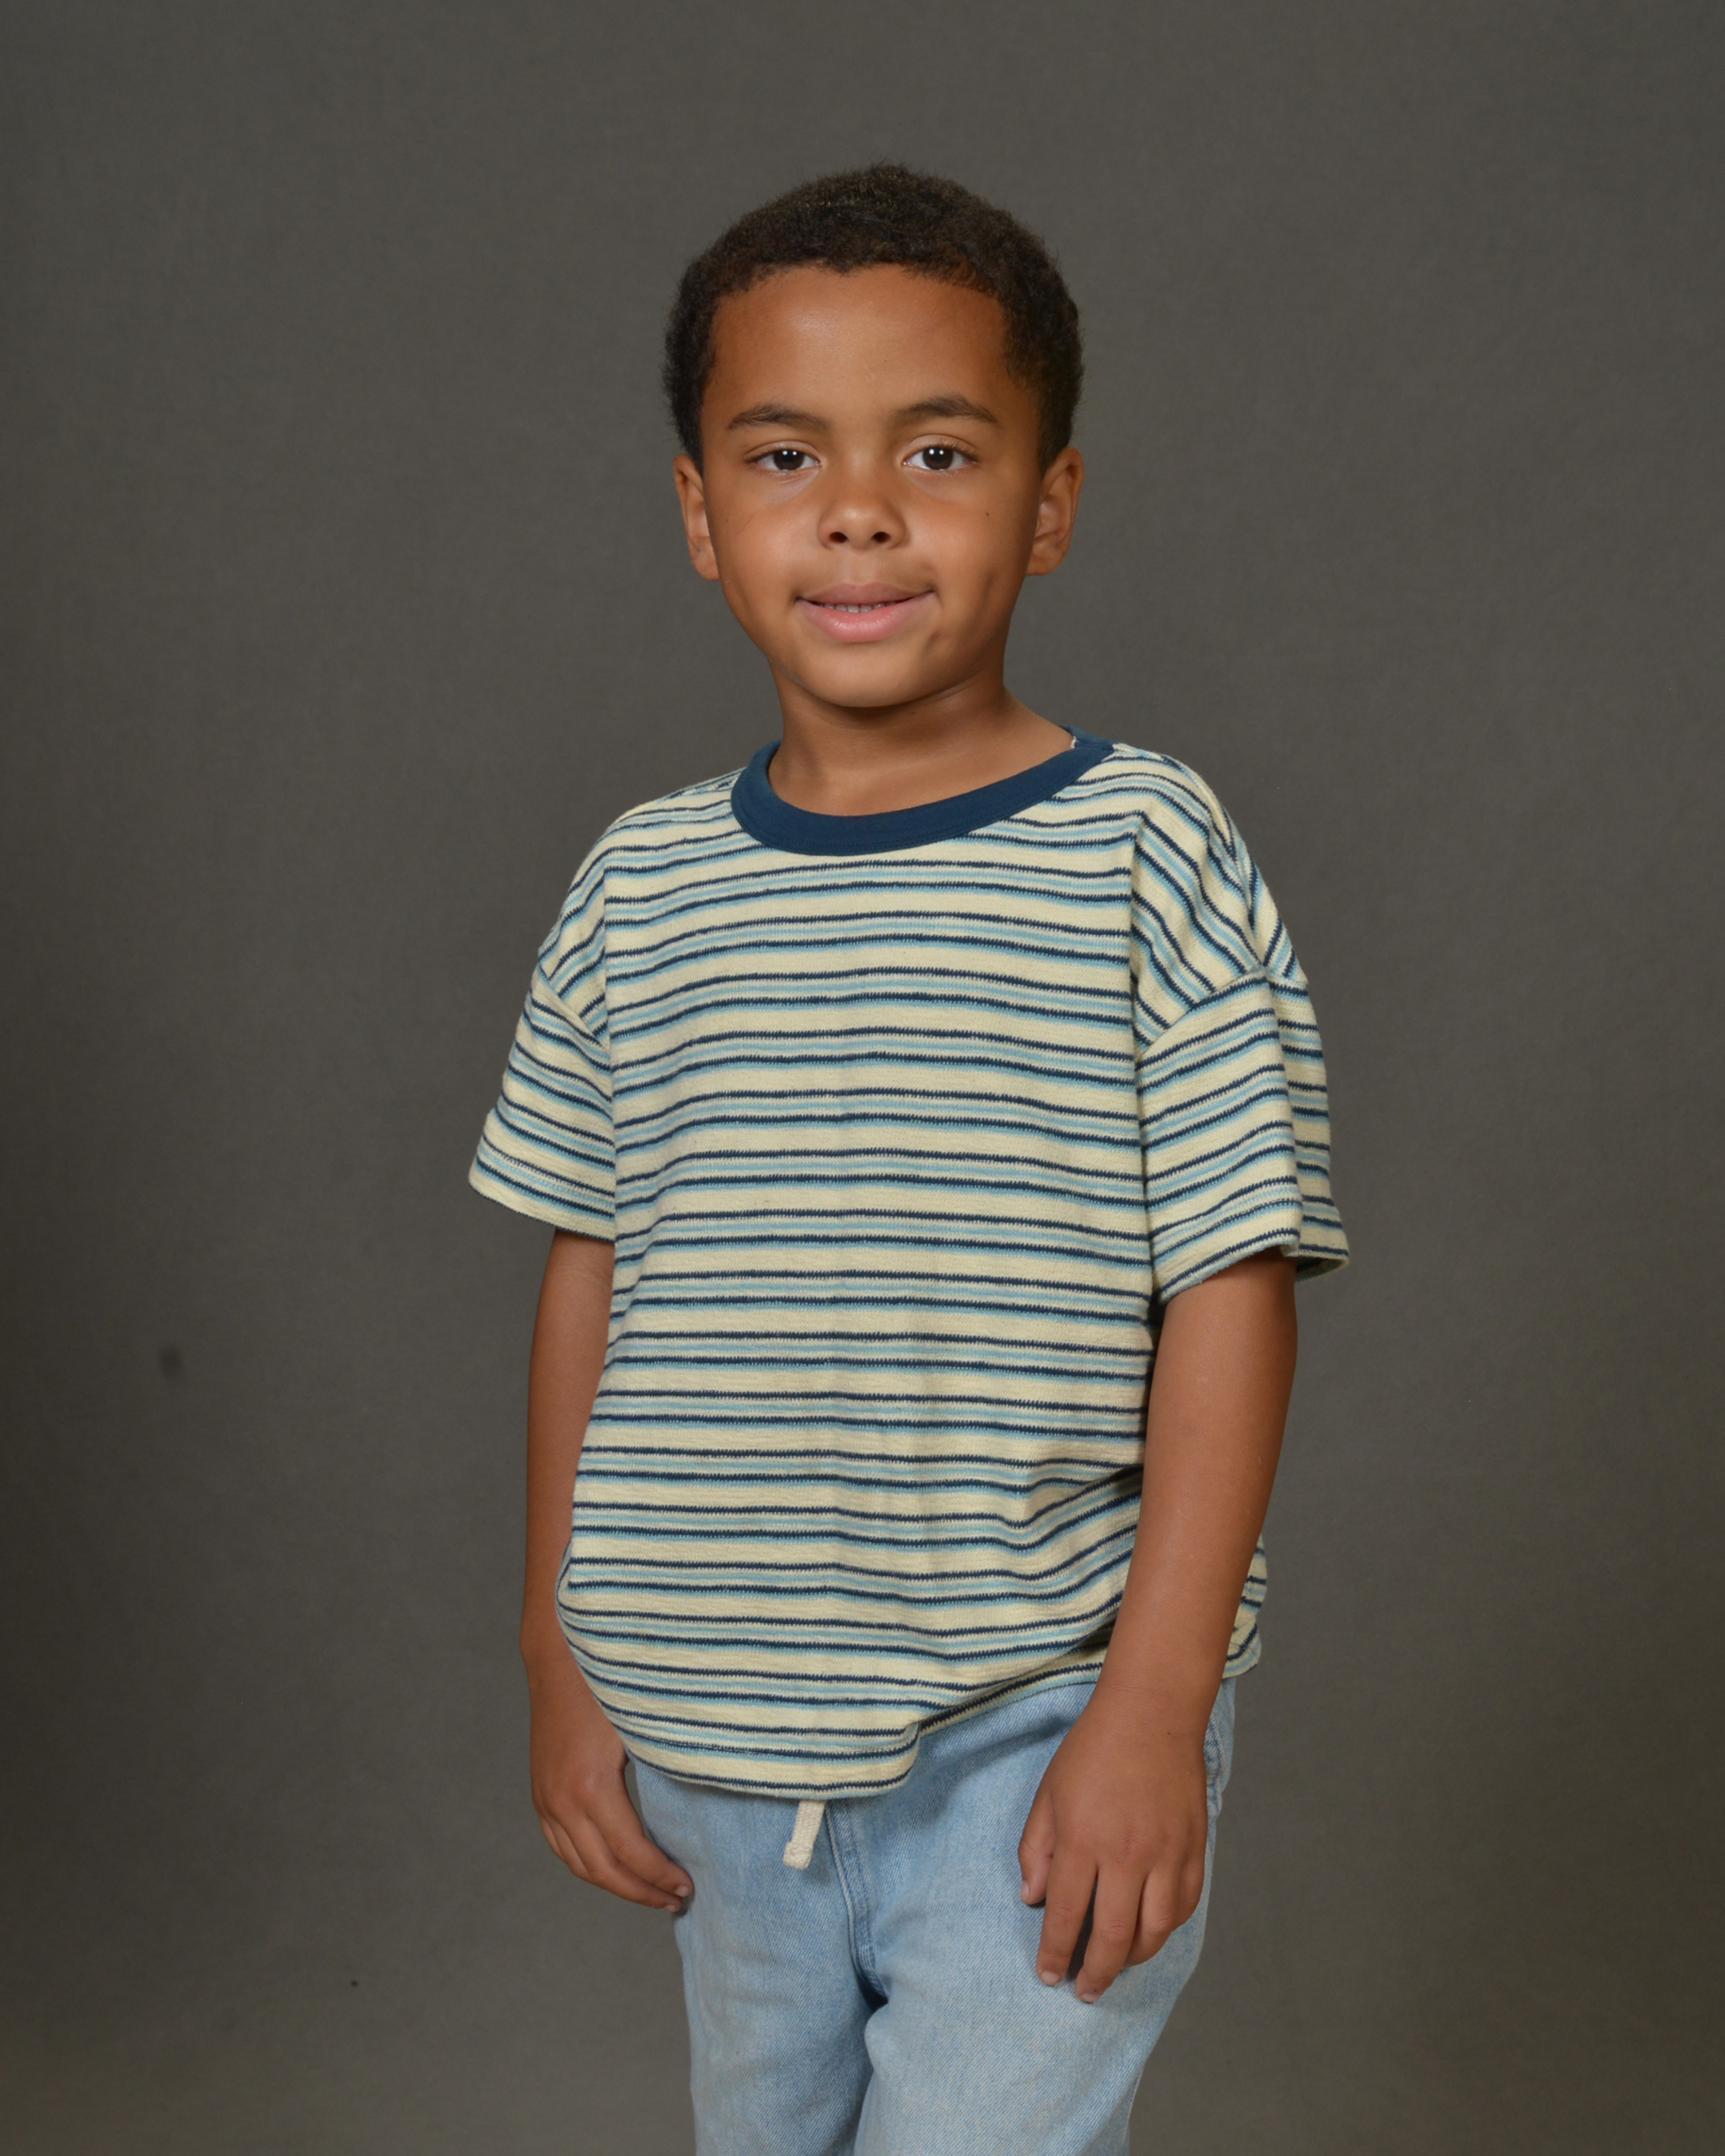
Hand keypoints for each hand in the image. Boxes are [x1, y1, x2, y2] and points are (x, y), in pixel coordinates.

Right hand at [525, 1640, 692, 1910]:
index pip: (630, 1851)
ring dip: (616, 1885)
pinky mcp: (540, 1795)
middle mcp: (561, 1800)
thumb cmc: (608, 1682)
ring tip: (652, 1893)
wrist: (557, 1655)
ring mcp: (545, 1800)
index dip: (660, 1875)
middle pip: (603, 1869)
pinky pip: (562, 1847)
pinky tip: (617, 1870)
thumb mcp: (642, 1722)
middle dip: (642, 1890)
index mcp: (591, 1785)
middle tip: (677, 1899)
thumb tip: (711, 1795)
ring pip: (579, 1865)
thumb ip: (669, 1761)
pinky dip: (590, 1866)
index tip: (688, 1885)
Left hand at [1017, 1689, 1208, 2001]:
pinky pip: (1184, 1907)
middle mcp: (1128, 1855)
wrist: (1152, 1712)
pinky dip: (1166, 1929)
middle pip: (1114, 1937)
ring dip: (1133, 1959)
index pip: (1067, 1915)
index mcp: (1084, 1840)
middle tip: (1084, 1990)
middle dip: (1096, 1972)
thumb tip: (1033, 1899)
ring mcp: (1167, 1855)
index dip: (1056, 1953)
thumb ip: (1036, 1849)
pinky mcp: (1195, 1849)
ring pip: (1154, 1932)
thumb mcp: (1049, 1793)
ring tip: (1116, 1965)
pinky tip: (1149, 1932)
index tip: (1048, 1976)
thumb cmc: (1093, 1749)